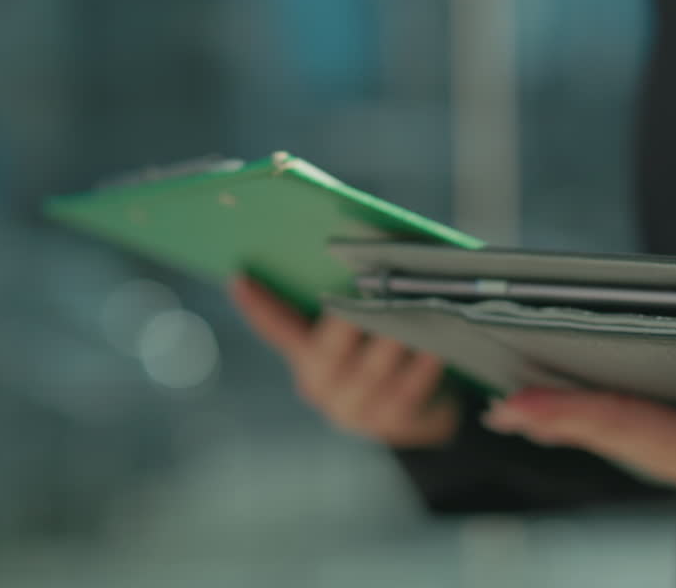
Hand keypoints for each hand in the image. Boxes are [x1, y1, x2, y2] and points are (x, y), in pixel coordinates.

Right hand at [230, 278, 457, 447]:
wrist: (412, 416)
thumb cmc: (382, 355)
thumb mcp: (357, 334)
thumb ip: (349, 305)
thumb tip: (365, 251)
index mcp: (305, 357)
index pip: (276, 328)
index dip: (257, 306)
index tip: (239, 277)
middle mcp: (320, 386)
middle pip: (330, 350)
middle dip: (350, 318)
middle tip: (369, 286)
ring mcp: (353, 409)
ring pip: (373, 369)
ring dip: (395, 337)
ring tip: (415, 310)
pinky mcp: (390, 423)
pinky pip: (405, 390)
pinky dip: (421, 367)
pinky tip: (435, 348)